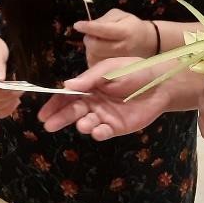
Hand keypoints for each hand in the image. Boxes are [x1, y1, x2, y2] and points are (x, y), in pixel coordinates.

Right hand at [38, 57, 197, 140]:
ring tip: (82, 124)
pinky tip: (96, 131)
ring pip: (86, 123)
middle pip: (72, 111)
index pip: (66, 96)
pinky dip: (98, 133)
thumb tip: (66, 85)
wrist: (161, 82)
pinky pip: (104, 132)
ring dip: (81, 125)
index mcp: (89, 87)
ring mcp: (105, 116)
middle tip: (49, 125)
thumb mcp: (110, 69)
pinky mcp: (117, 127)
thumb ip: (89, 78)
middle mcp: (93, 102)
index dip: (54, 104)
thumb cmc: (134, 70)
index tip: (43, 114)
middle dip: (60, 118)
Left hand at [73, 9, 156, 66]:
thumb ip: (104, 20)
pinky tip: (99, 52)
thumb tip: (89, 26)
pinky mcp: (114, 71)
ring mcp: (119, 62)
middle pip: (95, 46)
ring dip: (90, 49)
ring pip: (93, 56)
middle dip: (89, 39)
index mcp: (124, 32)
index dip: (88, 27)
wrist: (147, 42)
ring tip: (98, 43)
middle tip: (92, 35)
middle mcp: (122, 48)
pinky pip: (95, 65)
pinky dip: (93, 57)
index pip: (102, 30)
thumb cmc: (131, 26)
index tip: (78, 25)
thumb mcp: (120, 15)